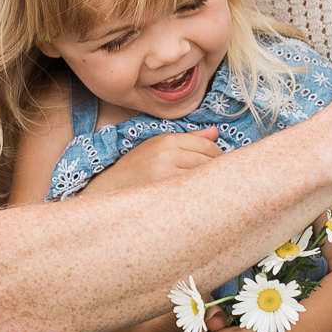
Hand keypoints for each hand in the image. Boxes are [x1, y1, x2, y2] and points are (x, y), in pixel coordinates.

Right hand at [86, 127, 220, 194]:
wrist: (110, 188)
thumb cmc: (136, 168)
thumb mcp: (159, 146)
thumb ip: (189, 139)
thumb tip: (215, 132)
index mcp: (167, 140)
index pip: (207, 146)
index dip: (218, 156)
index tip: (220, 165)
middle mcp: (167, 154)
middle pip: (209, 162)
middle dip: (217, 172)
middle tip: (219, 181)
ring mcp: (165, 174)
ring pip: (203, 177)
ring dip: (210, 185)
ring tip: (209, 191)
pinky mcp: (164, 191)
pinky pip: (192, 192)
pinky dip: (199, 195)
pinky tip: (197, 199)